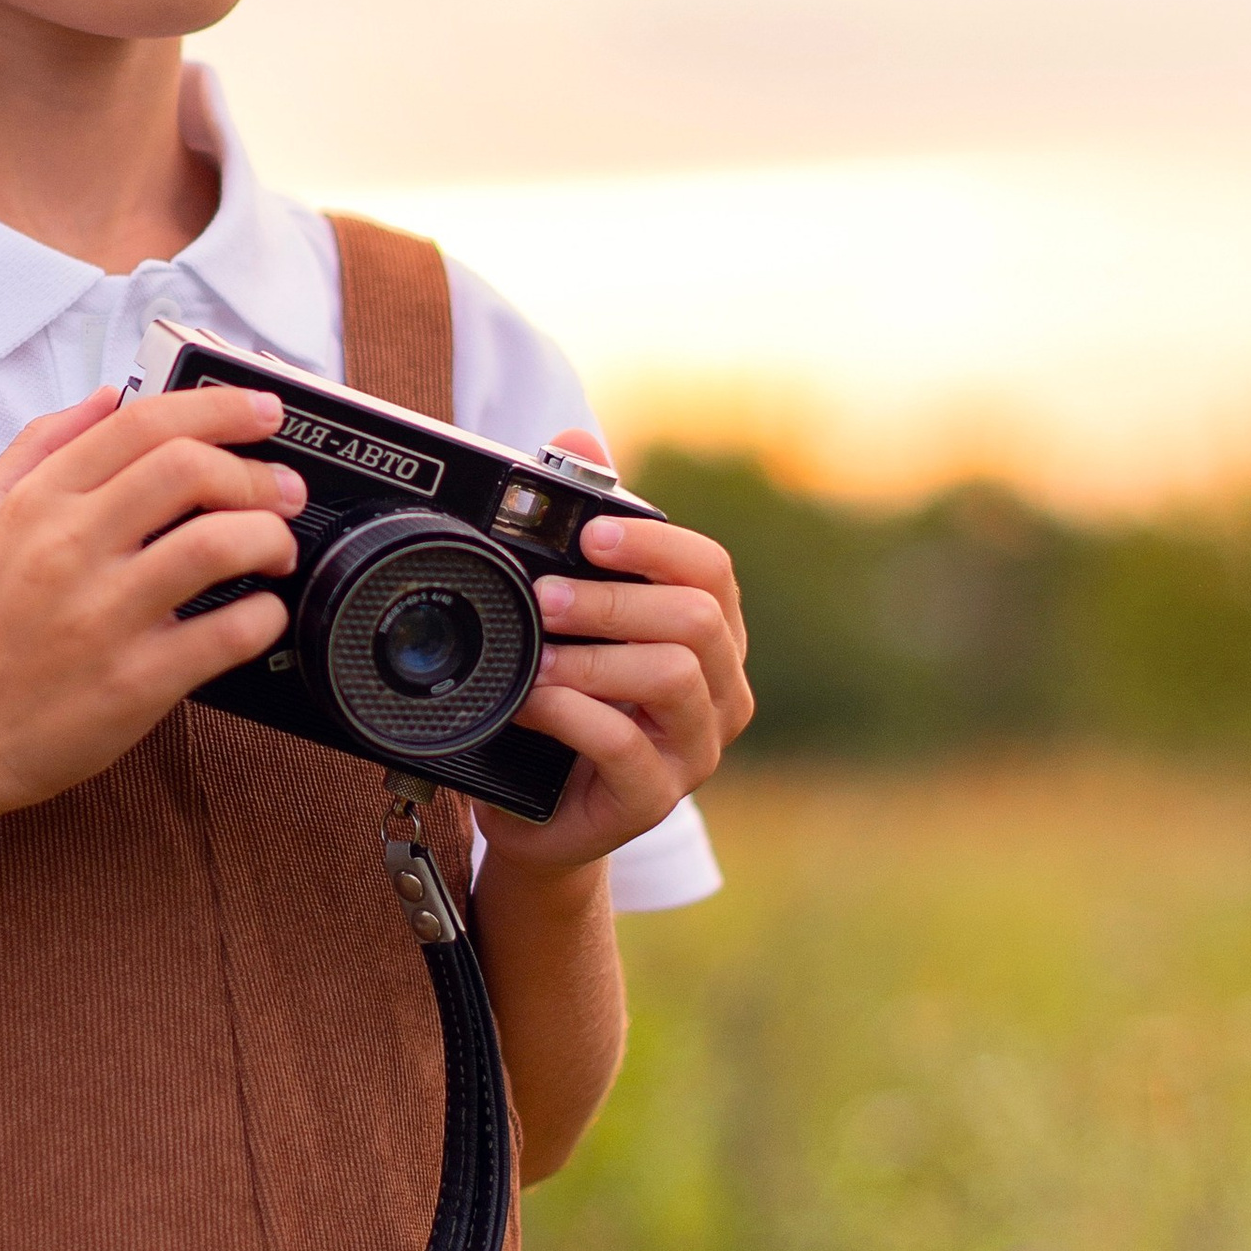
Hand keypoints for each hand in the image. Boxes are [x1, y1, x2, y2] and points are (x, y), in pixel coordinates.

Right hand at [0, 382, 305, 829]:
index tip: (263, 413)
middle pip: (188, 469)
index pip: (143, 424)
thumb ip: (38, 445)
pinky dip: (263, 615)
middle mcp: (69, 549)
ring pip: (216, 544)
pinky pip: (225, 635)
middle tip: (283, 490)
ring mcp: (103, 616)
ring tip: (277, 550)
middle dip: (256, 473)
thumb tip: (107, 398)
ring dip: (269, 537)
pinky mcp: (134, 682)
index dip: (219, 408)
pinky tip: (261, 612)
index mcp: (38, 501)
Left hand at [474, 435, 753, 876]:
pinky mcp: (659, 797)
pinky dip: (571, 714)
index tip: (589, 534)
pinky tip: (532, 704)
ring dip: (592, 659)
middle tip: (542, 599)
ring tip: (535, 658)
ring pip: (672, 677)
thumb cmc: (561, 707)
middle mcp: (718, 688)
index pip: (711, 569)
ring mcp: (696, 747)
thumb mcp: (568, 618)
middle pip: (698, 619)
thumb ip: (581, 532)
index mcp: (709, 634)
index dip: (653, 544)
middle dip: (612, 601)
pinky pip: (627, 745)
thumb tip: (576, 436)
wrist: (535, 814)